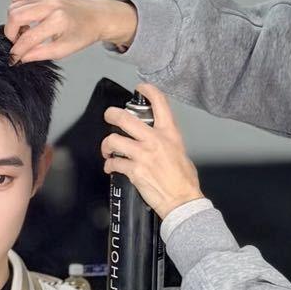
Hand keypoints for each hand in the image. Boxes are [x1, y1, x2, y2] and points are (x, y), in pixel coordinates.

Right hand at [5, 0, 137, 63]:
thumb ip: (40, 54)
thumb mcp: (64, 50)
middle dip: (11, 34)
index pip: (28, 37)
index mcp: (58, 21)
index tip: (13, 58)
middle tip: (17, 43)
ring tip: (25, 30)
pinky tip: (22, 10)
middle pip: (16, 17)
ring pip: (15, 5)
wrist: (96, 16)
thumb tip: (20, 57)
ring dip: (14, 21)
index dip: (17, 51)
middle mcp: (51, 4)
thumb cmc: (83, 33)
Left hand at [101, 84, 203, 219]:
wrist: (182, 201)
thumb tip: (157, 138)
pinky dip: (109, 165)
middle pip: (124, 118)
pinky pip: (113, 163)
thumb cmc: (184, 180)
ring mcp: (143, 155)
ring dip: (106, 145)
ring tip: (108, 150)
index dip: (147, 90)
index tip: (140, 89)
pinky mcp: (134, 171)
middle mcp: (155, 140)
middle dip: (111, 114)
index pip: (159, 103)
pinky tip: (111, 167)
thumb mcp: (181, 151)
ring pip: (113, 140)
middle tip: (109, 116)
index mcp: (169, 133)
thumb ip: (167, 141)